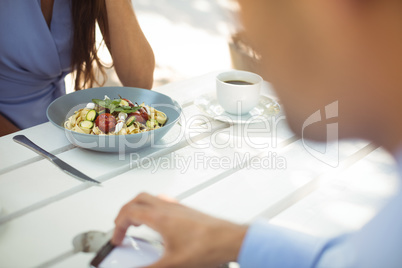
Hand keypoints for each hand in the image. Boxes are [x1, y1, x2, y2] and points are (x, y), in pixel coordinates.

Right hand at [112, 193, 247, 267]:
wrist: (229, 239)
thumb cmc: (207, 246)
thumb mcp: (172, 264)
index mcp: (160, 218)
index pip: (129, 213)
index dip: (117, 226)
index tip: (117, 238)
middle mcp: (168, 208)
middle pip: (138, 199)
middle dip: (125, 212)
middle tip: (121, 225)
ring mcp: (178, 207)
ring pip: (151, 198)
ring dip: (139, 208)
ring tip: (136, 222)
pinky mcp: (186, 210)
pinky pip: (164, 202)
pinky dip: (154, 208)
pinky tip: (159, 220)